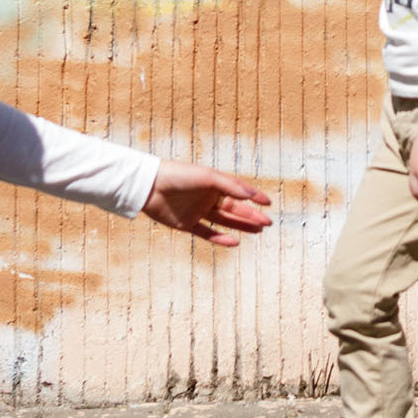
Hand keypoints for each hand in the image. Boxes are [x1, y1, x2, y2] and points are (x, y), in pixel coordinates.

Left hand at [141, 162, 276, 246]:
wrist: (149, 187)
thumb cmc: (179, 175)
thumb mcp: (207, 177)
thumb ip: (229, 185)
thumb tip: (250, 194)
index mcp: (214, 184)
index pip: (239, 191)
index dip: (254, 197)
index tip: (269, 203)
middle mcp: (208, 198)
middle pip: (234, 209)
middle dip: (251, 215)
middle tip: (268, 222)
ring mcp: (198, 212)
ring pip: (224, 221)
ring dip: (241, 226)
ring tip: (258, 231)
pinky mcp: (187, 224)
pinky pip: (208, 233)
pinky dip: (221, 238)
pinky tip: (235, 242)